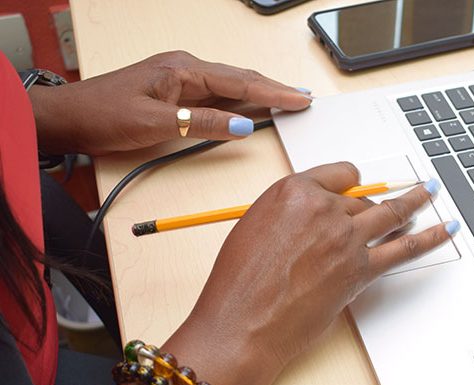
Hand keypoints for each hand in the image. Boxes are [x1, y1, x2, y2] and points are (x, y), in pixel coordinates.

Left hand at [28, 51, 312, 154]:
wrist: (68, 117)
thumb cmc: (104, 115)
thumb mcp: (156, 123)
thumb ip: (202, 123)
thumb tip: (243, 125)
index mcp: (183, 70)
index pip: (240, 82)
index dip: (274, 92)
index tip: (300, 98)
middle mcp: (185, 69)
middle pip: (240, 79)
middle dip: (274, 88)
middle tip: (303, 97)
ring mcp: (180, 80)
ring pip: (230, 87)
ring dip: (259, 94)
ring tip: (287, 100)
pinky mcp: (174, 93)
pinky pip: (216, 95)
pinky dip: (239, 102)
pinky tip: (250, 108)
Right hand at [157, 163, 457, 384]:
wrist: (243, 323)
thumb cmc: (239, 283)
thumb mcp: (255, 228)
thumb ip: (289, 215)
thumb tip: (313, 221)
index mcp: (292, 191)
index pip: (339, 174)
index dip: (350, 183)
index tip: (357, 186)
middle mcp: (323, 209)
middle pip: (363, 199)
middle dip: (373, 206)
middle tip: (393, 203)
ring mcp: (346, 239)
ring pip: (390, 213)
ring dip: (415, 203)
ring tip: (429, 195)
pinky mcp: (360, 270)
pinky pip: (405, 247)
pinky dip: (432, 237)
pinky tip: (446, 229)